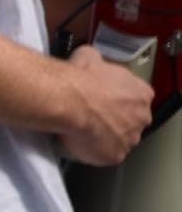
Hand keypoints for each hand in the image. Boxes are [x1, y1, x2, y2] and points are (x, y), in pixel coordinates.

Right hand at [57, 45, 152, 165]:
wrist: (69, 101)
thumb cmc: (80, 80)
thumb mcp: (88, 56)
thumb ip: (96, 62)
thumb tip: (88, 59)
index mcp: (141, 93)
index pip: (136, 99)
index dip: (117, 100)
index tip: (104, 100)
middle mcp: (141, 116)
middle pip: (131, 121)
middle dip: (114, 119)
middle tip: (92, 115)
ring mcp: (130, 138)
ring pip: (119, 139)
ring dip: (104, 136)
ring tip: (82, 130)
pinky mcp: (115, 155)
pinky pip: (104, 155)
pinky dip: (92, 151)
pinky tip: (79, 141)